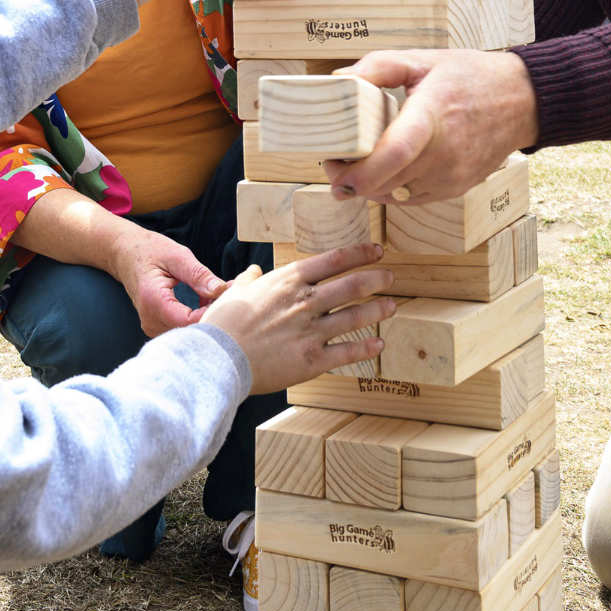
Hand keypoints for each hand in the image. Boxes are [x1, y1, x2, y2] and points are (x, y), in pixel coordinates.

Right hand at [111, 224, 228, 337]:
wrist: (125, 254)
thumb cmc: (150, 251)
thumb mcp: (177, 256)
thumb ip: (199, 275)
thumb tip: (221, 290)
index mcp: (153, 302)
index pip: (190, 321)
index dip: (213, 311)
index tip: (228, 294)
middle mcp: (150, 320)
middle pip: (190, 329)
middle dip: (213, 313)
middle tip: (228, 292)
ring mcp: (152, 327)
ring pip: (189, 331)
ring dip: (207, 315)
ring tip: (217, 293)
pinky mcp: (157, 327)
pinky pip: (183, 328)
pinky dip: (199, 316)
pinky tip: (206, 300)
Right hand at [201, 245, 396, 393]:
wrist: (218, 359)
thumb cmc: (223, 324)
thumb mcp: (235, 292)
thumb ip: (249, 280)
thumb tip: (252, 272)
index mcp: (289, 281)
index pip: (334, 260)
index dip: (360, 253)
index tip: (376, 251)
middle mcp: (306, 302)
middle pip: (353, 285)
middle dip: (377, 279)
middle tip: (389, 277)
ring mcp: (312, 331)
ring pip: (356, 316)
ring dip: (378, 310)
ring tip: (392, 306)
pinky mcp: (313, 360)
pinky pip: (348, 352)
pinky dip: (367, 348)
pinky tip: (379, 344)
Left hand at [321, 50, 538, 203]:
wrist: (521, 101)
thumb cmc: (469, 77)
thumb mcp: (422, 60)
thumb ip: (377, 67)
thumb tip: (338, 82)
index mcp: (432, 116)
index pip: (395, 153)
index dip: (360, 171)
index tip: (334, 169)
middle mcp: (444, 154)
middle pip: (385, 181)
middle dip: (350, 178)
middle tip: (333, 162)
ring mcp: (451, 177)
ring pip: (393, 195)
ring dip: (369, 185)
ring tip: (357, 162)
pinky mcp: (454, 190)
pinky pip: (410, 199)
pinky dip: (390, 188)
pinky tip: (385, 169)